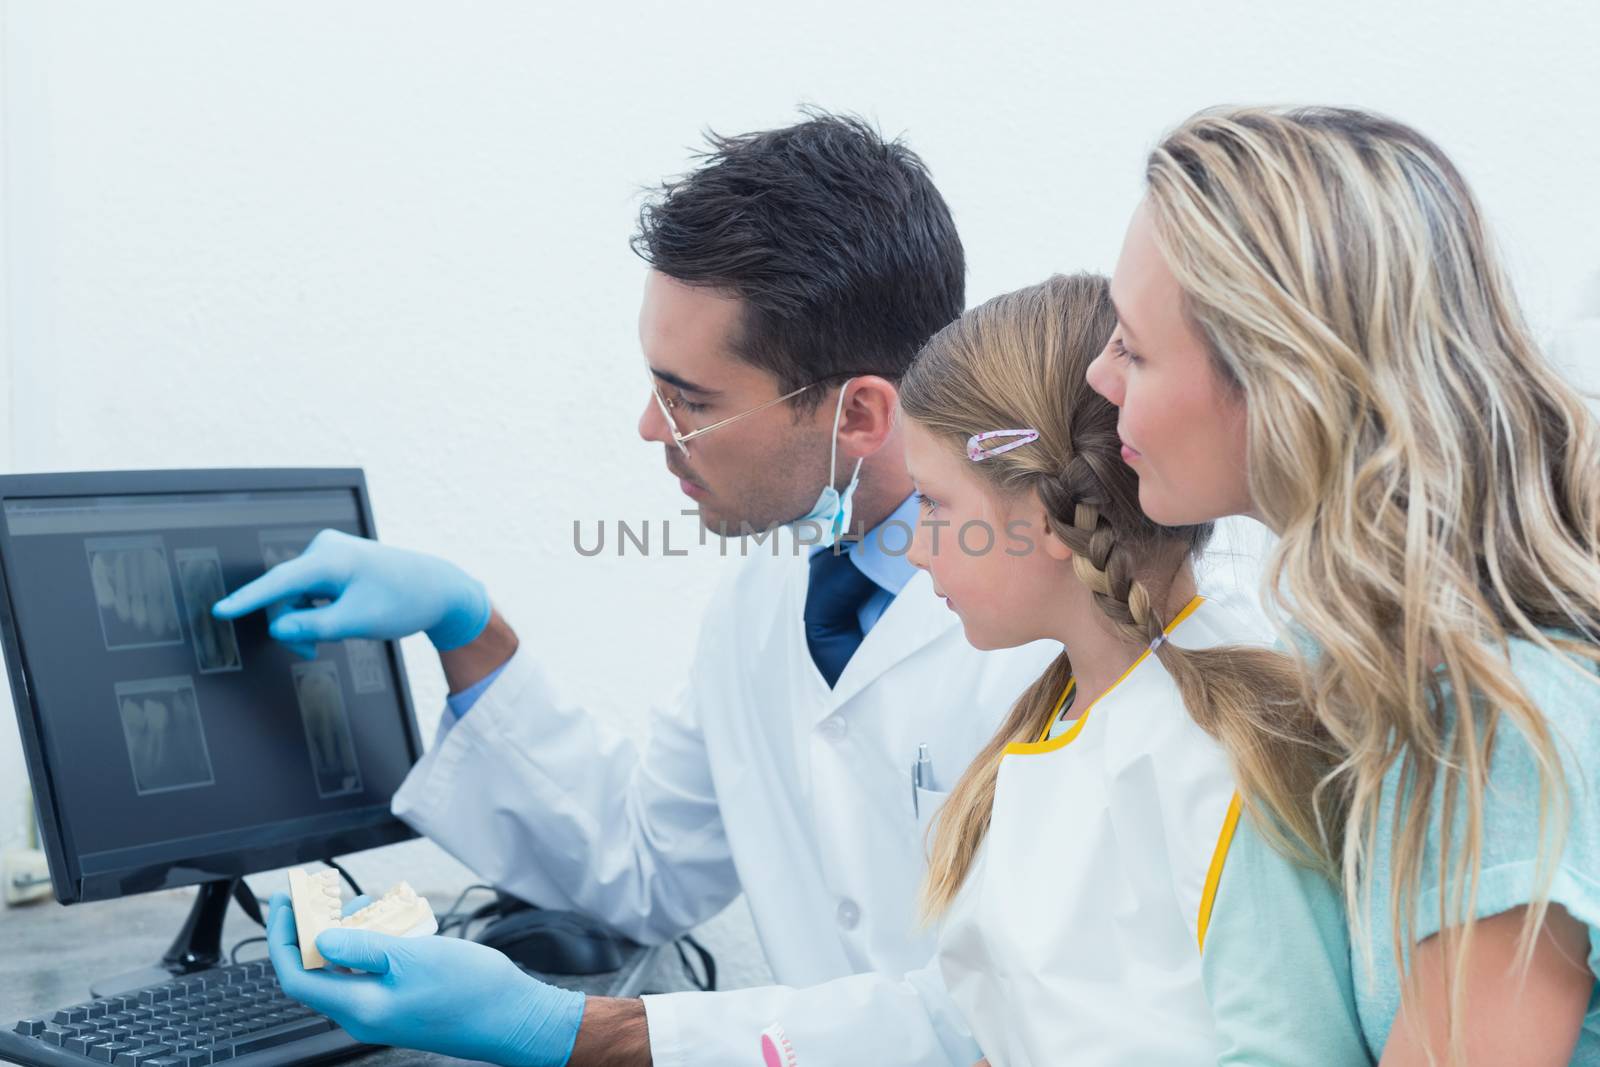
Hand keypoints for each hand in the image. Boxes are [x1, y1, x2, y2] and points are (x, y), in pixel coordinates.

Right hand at [212, 530, 490, 652]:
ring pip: (295, 594)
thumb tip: (277, 629)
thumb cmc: (404, 601)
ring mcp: (328, 552)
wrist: (438, 588)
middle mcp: (325, 548)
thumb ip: (316, 627)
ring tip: (324, 641)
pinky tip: (334, 621)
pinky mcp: (332, 562)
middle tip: (309, 652)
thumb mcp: (360, 621)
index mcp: (331, 559)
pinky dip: (313, 610)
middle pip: (285, 593)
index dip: (249, 600)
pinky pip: (308, 590)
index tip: (220, 612)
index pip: (280, 582)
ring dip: (303, 620)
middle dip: (291, 625)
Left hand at [266, 892, 584, 1066]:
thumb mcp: (412, 958)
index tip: (282, 903)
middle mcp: (366, 1011)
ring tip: (373, 901)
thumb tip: (319, 939)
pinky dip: (382, 940)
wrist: (515, 1017)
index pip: (298, 975)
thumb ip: (361, 948)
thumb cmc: (471, 992)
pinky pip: (379, 967)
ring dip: (357, 929)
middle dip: (320, 926)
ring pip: (353, 962)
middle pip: (322, 966)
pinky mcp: (407, 999)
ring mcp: (387, 1007)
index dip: (282, 938)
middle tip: (324, 891)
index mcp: (360, 1007)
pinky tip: (400, 920)